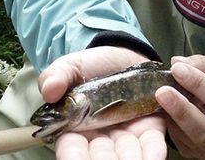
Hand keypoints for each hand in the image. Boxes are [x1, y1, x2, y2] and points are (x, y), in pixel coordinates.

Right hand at [38, 46, 167, 159]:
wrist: (123, 55)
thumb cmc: (93, 66)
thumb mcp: (71, 67)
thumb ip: (58, 75)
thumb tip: (49, 89)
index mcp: (76, 130)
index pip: (72, 150)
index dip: (74, 155)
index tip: (74, 154)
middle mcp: (102, 139)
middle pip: (102, 159)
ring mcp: (126, 136)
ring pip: (128, 156)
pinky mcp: (149, 128)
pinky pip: (152, 143)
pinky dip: (153, 151)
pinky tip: (155, 156)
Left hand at [155, 55, 204, 159]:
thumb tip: (179, 62)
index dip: (201, 85)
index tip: (179, 70)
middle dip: (182, 109)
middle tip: (163, 90)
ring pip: (190, 140)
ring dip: (173, 117)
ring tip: (160, 97)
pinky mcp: (198, 157)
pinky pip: (182, 142)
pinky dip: (171, 124)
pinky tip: (165, 108)